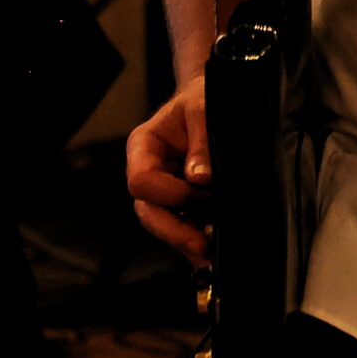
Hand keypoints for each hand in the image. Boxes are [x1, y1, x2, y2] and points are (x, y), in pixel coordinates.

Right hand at [126, 78, 211, 266]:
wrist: (215, 98)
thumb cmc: (205, 98)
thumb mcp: (205, 108)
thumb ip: (202, 141)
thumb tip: (200, 178)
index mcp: (144, 147)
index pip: (141, 181)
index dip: (167, 192)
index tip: (198, 192)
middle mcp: (150, 172)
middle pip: (148, 211)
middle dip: (174, 231)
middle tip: (202, 247)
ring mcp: (166, 189)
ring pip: (165, 224)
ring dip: (186, 241)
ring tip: (210, 259)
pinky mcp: (185, 201)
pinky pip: (185, 224)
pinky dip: (197, 238)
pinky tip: (213, 255)